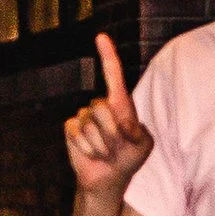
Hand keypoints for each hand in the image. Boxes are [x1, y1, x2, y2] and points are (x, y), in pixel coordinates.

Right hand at [65, 32, 153, 199]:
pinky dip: (88, 149)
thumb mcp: (144, 146)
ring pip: (90, 125)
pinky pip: (77, 134)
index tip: (100, 37)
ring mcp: (83, 116)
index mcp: (121, 104)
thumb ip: (138, 132)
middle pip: (101, 108)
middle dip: (112, 132)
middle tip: (117, 147)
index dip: (107, 56)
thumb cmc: (129, 158)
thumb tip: (121, 123)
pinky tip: (92, 154)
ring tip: (106, 153)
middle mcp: (100, 105)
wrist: (108, 178)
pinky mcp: (71, 129)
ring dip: (102, 145)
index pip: (114, 75)